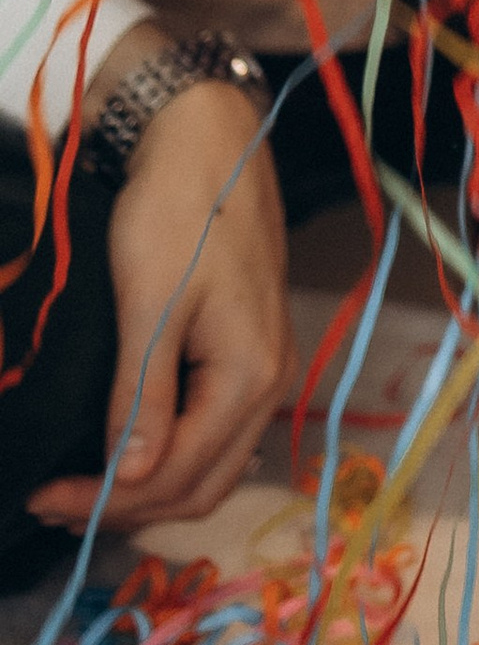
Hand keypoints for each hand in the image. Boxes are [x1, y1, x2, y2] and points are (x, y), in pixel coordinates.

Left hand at [26, 70, 291, 534]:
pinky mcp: (252, 349)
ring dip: (150, 488)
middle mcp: (271, 381)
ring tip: (82, 486)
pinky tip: (131, 450)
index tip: (41, 494)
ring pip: (213, 464)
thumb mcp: (150, 303)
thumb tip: (130, 477)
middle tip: (54, 502)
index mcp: (251, 374)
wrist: (212, 136)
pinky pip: (217, 432)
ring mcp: (267, 365)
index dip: (106, 499)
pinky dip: (173, 456)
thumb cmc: (180, 210)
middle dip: (128, 507)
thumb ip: (142, 396)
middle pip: (202, 484)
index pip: (176, 473)